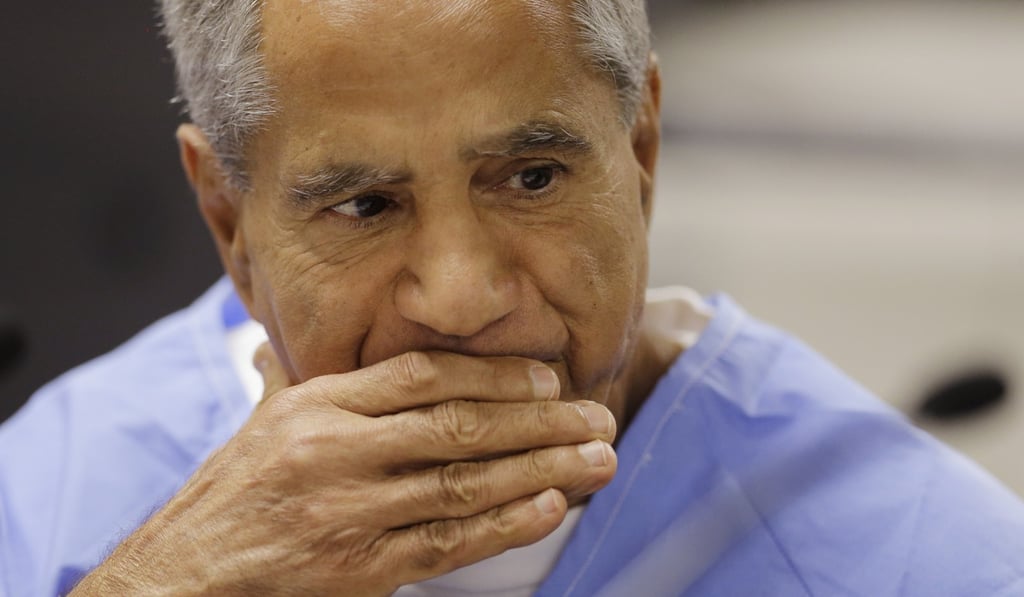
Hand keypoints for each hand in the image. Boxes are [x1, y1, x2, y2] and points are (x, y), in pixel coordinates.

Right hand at [72, 346, 616, 595]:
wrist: (181, 581)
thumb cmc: (229, 498)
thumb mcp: (261, 424)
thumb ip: (290, 380)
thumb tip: (283, 341)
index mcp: (318, 406)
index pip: (422, 375)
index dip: (492, 374)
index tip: (547, 376)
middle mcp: (337, 451)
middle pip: (457, 425)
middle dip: (540, 420)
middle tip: (599, 415)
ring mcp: (351, 512)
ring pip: (463, 483)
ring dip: (542, 470)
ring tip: (598, 458)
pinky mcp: (361, 569)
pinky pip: (447, 543)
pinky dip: (504, 525)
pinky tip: (551, 509)